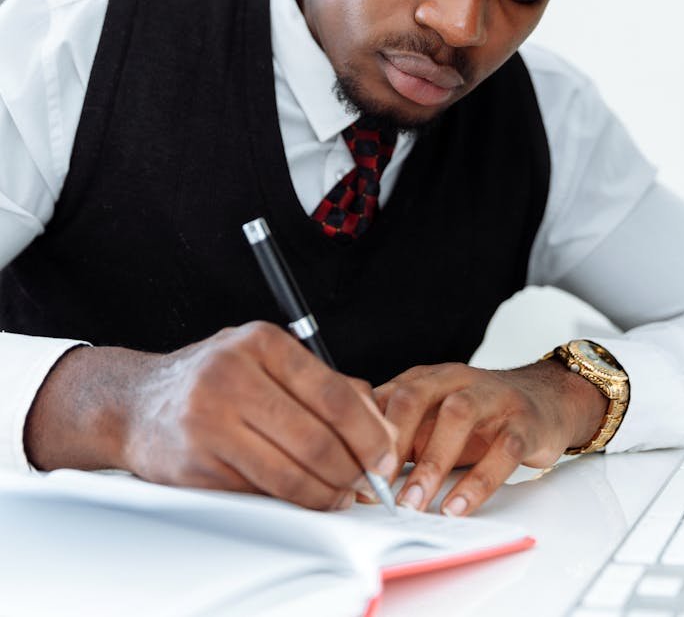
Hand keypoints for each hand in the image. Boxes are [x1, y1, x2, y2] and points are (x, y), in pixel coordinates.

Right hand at [24, 322, 397, 510]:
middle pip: (317, 440)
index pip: (333, 394)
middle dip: (352, 471)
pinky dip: (290, 503)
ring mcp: (209, 421)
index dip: (369, 433)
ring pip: (291, 475)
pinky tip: (301, 497)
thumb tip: (380, 426)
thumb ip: (324, 383)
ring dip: (326, 495)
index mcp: (260, 342)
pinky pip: (260, 494)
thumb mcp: (266, 359)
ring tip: (339, 495)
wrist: (136, 402)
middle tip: (366, 483)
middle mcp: (232, 376)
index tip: (385, 454)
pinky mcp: (195, 464)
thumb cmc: (214, 378)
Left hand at [373, 360, 606, 515]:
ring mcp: (493, 398)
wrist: (547, 399)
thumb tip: (358, 468)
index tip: (352, 469)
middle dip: (393, 440)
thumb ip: (403, 432)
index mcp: (430, 377)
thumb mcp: (437, 415)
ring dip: (431, 462)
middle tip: (377, 483)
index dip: (366, 429)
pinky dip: (478, 482)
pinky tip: (458, 506)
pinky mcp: (524, 424)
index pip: (389, 395)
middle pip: (416, 396)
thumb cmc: (482, 414)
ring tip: (414, 503)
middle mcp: (458, 380)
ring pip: (458, 417)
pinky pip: (501, 451)